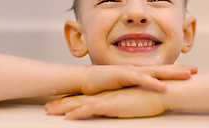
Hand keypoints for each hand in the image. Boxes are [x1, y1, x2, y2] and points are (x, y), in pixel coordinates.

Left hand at [46, 87, 165, 118]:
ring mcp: (108, 99)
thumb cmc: (149, 98)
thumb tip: (118, 110)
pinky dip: (79, 112)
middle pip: (79, 100)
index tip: (61, 106)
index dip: (73, 102)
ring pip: (81, 104)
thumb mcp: (132, 104)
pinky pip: (92, 109)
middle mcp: (106, 97)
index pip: (87, 100)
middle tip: (48, 108)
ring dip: (64, 108)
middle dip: (62, 104)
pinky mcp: (112, 104)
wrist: (161, 91)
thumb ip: (123, 106)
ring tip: (50, 111)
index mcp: (109, 97)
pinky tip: (68, 116)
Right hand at [78, 65, 196, 93]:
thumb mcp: (124, 85)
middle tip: (196, 70)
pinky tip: (163, 86)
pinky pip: (139, 80)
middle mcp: (137, 69)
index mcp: (139, 71)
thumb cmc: (103, 83)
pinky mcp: (121, 75)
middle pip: (162, 68)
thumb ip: (135, 86)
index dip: (176, 71)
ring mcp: (130, 71)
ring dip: (171, 73)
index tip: (191, 72)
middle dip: (180, 69)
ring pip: (155, 71)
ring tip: (187, 75)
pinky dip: (152, 83)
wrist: (85, 80)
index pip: (161, 70)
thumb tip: (147, 91)